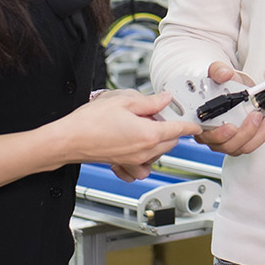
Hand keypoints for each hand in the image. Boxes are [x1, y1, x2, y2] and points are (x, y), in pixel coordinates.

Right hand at [67, 90, 199, 178]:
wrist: (68, 139)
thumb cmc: (90, 122)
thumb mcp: (124, 100)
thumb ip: (150, 101)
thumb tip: (166, 98)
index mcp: (149, 134)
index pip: (179, 129)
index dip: (190, 125)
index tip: (195, 123)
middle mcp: (144, 151)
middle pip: (171, 141)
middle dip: (171, 128)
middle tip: (159, 113)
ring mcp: (134, 160)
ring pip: (159, 153)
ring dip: (160, 141)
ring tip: (145, 125)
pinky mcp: (123, 164)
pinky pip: (143, 165)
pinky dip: (146, 157)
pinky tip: (138, 143)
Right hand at [195, 62, 264, 156]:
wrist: (235, 88)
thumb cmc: (222, 85)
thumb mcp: (218, 72)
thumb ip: (218, 71)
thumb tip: (224, 74)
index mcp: (200, 120)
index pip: (203, 135)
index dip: (216, 134)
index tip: (230, 126)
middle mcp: (211, 135)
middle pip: (224, 144)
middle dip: (242, 133)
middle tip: (253, 116)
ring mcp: (226, 141)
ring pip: (239, 147)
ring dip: (255, 133)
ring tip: (262, 115)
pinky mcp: (240, 142)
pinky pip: (251, 144)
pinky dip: (262, 134)